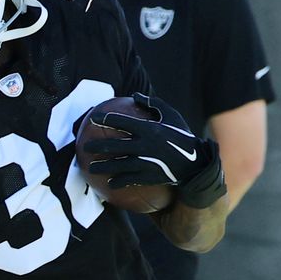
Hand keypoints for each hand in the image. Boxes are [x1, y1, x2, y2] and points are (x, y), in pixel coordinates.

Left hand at [83, 94, 226, 207]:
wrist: (195, 162)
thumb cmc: (181, 136)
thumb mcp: (171, 116)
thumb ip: (153, 105)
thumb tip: (135, 95)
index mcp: (149, 129)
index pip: (123, 122)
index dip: (106, 119)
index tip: (93, 117)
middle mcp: (146, 145)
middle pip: (115, 146)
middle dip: (98, 146)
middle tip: (85, 147)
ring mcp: (147, 162)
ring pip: (119, 165)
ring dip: (103, 167)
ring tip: (91, 168)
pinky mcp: (149, 176)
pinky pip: (130, 179)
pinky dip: (119, 181)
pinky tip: (109, 184)